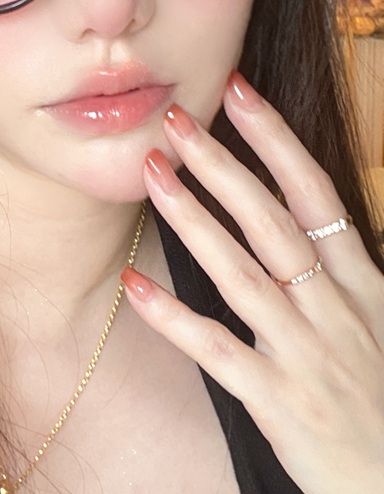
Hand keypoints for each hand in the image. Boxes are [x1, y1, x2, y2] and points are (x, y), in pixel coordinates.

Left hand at [123, 70, 383, 493]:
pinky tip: (134, 286)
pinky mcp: (279, 401)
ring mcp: (306, 353)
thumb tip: (299, 210)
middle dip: (222, 164)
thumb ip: (339, 267)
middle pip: (271, 220)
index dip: (276, 139)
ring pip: (240, 272)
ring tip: (150, 175)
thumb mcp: (378, 319)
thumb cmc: (383, 395)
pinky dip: (173, 317)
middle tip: (175, 121)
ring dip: (191, 219)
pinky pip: (217, 349)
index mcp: (362, 281)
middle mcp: (334, 308)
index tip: (239, 92)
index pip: (316, 193)